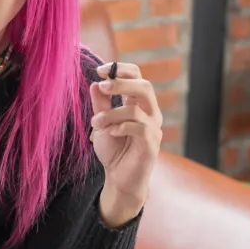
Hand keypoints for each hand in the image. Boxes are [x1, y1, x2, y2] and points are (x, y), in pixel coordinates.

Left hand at [90, 62, 161, 225]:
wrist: (118, 179)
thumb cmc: (113, 150)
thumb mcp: (102, 123)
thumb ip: (101, 104)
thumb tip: (96, 83)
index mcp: (139, 105)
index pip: (137, 77)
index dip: (120, 70)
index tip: (100, 70)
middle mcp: (150, 113)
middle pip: (144, 86)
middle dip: (121, 83)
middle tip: (103, 86)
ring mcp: (153, 128)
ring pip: (137, 108)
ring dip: (112, 113)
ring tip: (96, 124)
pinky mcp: (152, 144)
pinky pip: (140, 128)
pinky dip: (122, 126)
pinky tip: (110, 133)